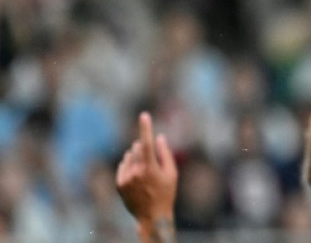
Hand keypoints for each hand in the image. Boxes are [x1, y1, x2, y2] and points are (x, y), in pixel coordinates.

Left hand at [116, 112, 178, 226]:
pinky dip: (130, 165)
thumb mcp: (172, 173)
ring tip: (146, 172)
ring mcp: (125, 178)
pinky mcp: (119, 183)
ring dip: (137, 157)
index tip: (144, 115)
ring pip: (129, 155)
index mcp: (150, 168)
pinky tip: (137, 177)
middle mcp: (135, 171)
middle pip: (138, 147)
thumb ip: (165, 153)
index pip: (147, 143)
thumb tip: (159, 137)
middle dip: (145, 147)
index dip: (145, 127)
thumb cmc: (166, 193)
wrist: (151, 216)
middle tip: (153, 161)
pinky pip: (123, 165)